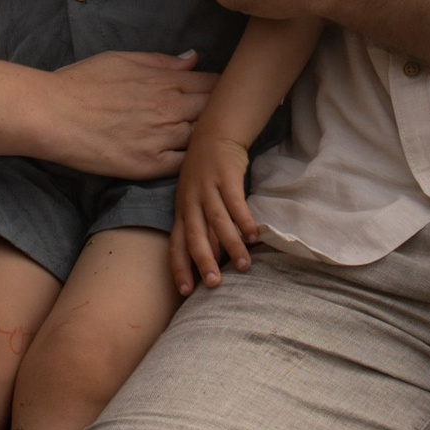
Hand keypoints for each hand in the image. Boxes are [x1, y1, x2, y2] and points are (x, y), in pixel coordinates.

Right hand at [34, 50, 201, 178]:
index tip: (214, 94)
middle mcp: (170, 109)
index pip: (212, 83)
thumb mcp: (122, 60)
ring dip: (204, 138)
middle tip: (214, 118)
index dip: (217, 88)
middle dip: (217, 112)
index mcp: (165, 81)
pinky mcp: (149, 165)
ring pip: (202, 138)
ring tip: (201, 140)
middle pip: (213, 111)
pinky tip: (185, 159)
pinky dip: (189, 160)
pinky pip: (184, 165)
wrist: (52, 115)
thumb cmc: (81, 83)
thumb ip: (162, 62)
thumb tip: (194, 59)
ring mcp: (162, 138)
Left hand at [171, 122, 260, 294]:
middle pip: (194, 237)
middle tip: (214, 285)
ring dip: (230, 246)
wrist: (213, 136)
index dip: (179, 268)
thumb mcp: (194, 202)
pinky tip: (253, 237)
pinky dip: (244, 221)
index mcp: (181, 212)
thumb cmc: (204, 177)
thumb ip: (201, 229)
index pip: (175, 245)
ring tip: (243, 266)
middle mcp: (190, 203)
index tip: (185, 292)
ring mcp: (208, 189)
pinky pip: (236, 204)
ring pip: (217, 223)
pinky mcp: (226, 178)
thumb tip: (210, 261)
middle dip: (203, 263)